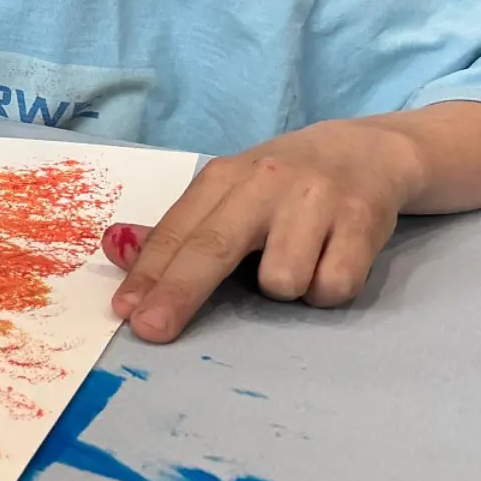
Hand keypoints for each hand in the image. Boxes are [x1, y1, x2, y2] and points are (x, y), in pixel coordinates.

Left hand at [104, 117, 421, 342]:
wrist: (366, 151)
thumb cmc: (282, 184)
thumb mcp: (227, 192)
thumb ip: (179, 227)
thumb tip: (114, 251)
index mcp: (223, 177)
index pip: (178, 231)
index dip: (149, 273)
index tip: (124, 310)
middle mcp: (264, 183)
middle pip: (213, 247)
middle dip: (178, 293)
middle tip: (151, 329)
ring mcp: (314, 200)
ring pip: (281, 281)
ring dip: (285, 290)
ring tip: (298, 262)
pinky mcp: (361, 221)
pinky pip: (332, 287)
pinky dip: (327, 290)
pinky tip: (330, 261)